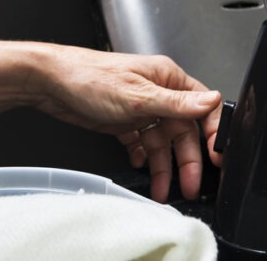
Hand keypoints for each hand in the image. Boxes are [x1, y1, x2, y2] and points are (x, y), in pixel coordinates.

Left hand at [31, 46, 222, 202]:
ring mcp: (141, 108)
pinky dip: (142, 156)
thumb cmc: (89, 77)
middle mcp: (157, 92)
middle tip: (189, 186)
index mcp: (168, 78)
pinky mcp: (123, 121)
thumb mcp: (138, 95)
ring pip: (161, 142)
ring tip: (161, 189)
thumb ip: (176, 103)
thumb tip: (212, 101)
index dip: (213, 133)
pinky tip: (138, 165)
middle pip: (183, 131)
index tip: (217, 158)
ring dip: (162, 166)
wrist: (49, 83)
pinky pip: (141, 143)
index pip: (202, 107)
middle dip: (187, 160)